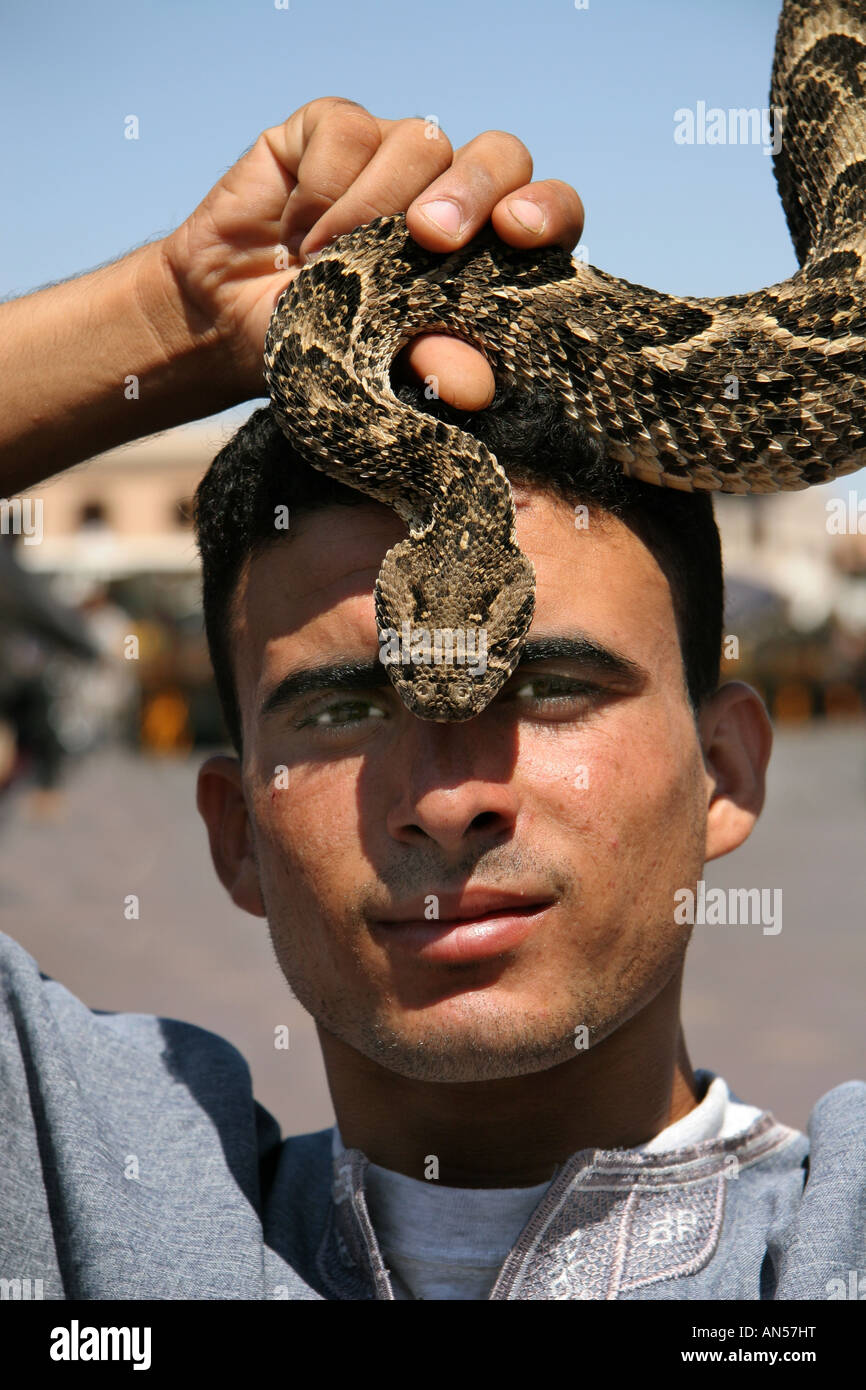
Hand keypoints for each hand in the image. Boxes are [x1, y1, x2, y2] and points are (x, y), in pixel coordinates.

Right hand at [160, 98, 584, 408]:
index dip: (545, 210)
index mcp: (486, 251)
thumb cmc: (319, 349)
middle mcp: (451, 193)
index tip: (518, 232)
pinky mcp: (332, 130)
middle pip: (500, 156)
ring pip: (420, 141)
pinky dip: (320, 190)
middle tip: (431, 237)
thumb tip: (478, 385)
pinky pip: (347, 132)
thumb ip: (431, 365)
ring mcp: (394, 156)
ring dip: (370, 211)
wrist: (227, 329)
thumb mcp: (378, 373)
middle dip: (472, 191)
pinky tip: (295, 232)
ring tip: (325, 265)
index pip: (546, 212)